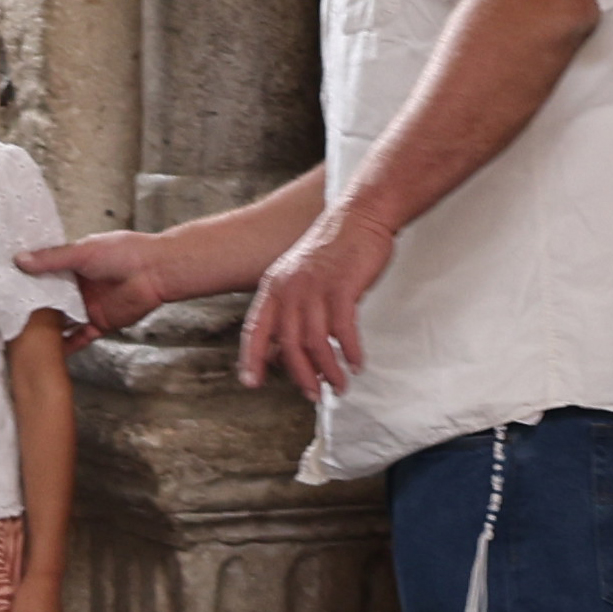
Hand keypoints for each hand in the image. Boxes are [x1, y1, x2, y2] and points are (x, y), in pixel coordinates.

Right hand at [13, 220, 221, 331]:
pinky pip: (79, 337)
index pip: (43, 274)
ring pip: (62, 320)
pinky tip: (49, 355)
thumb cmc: (123, 253)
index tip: (3, 288)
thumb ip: (51, 259)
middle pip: (50, 300)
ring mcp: (88, 306)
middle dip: (31, 308)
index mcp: (73, 265)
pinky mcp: (99, 323)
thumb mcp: (82, 252)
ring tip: (20, 338)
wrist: (155, 271)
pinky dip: (66, 346)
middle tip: (5, 317)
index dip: (26, 281)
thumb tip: (19, 260)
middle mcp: (78, 286)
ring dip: (46, 328)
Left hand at [238, 200, 393, 396]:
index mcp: (274, 287)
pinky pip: (342, 331)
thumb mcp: (300, 278)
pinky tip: (357, 364)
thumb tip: (280, 350)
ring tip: (340, 386)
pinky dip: (350, 352)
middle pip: (289, 344)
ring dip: (329, 371)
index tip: (252, 383)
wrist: (360, 216)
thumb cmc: (334, 251)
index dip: (252, 359)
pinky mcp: (341, 287)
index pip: (255, 330)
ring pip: (316, 343)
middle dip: (302, 376)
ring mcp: (315, 288)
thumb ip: (289, 311)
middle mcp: (289, 289)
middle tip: (314, 395)